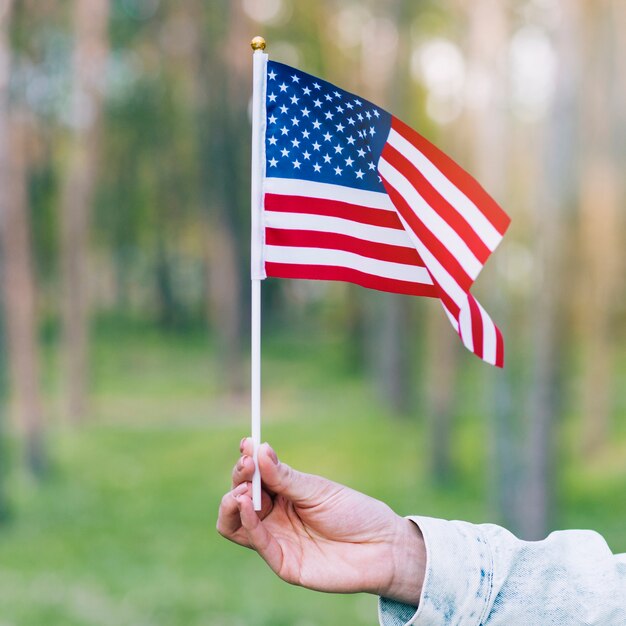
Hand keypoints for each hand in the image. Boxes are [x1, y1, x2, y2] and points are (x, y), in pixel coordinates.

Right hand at [217, 439, 425, 604]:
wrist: (383, 546)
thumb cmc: (354, 513)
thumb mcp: (318, 490)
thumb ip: (285, 477)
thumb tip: (259, 449)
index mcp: (283, 493)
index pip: (253, 477)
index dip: (246, 461)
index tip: (247, 443)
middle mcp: (274, 516)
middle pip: (238, 497)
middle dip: (238, 479)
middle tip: (247, 467)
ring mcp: (276, 538)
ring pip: (234, 523)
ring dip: (232, 503)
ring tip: (243, 491)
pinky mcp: (282, 562)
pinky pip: (256, 542)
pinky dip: (247, 522)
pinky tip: (248, 504)